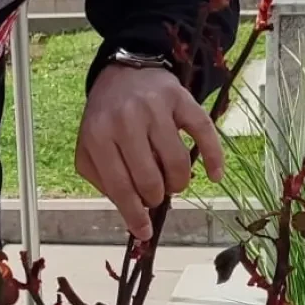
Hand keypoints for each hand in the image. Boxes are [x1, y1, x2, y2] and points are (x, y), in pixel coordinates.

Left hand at [75, 65, 223, 241]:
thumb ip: (103, 181)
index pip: (120, 186)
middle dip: (156, 197)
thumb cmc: (105, 117)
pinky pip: (203, 132)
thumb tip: (131, 212)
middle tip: (156, 195)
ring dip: (178, 183)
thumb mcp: (89, 149)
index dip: (134, 215)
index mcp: (99, 136)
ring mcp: (155, 108)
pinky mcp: (181, 99)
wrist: (123, 71)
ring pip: (176, 163)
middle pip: (150, 179)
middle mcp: (127, 121)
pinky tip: (215, 175)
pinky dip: (213, 158)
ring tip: (173, 182)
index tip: (145, 232)